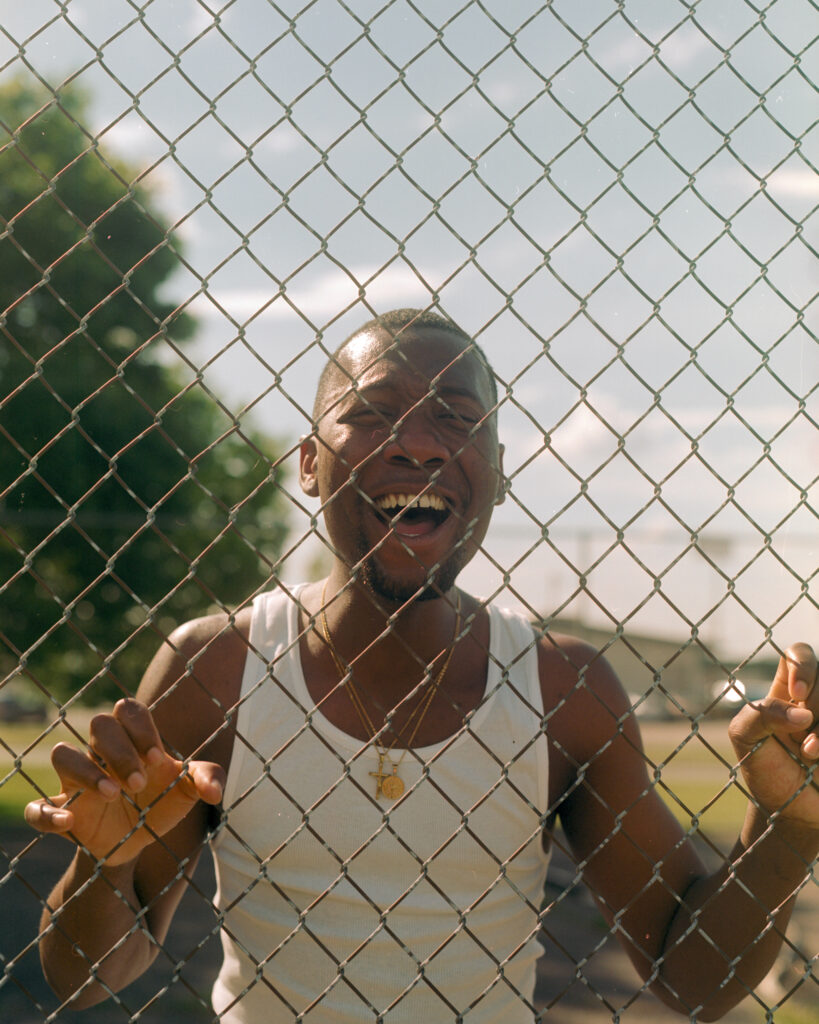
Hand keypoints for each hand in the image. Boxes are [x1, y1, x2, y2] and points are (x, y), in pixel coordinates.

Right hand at [24, 699, 224, 865]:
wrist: (138, 842)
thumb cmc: (160, 804)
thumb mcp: (187, 792)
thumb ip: (207, 780)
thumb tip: (214, 791)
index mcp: (133, 741)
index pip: (128, 710)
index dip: (141, 728)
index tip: (157, 760)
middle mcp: (101, 753)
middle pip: (99, 724)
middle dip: (119, 750)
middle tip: (138, 783)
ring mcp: (76, 781)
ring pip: (63, 753)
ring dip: (87, 771)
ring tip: (112, 794)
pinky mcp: (61, 811)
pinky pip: (37, 806)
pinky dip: (47, 812)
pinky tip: (70, 820)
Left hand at [729, 643, 818, 829]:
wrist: (792, 814)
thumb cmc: (764, 770)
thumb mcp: (744, 738)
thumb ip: (761, 714)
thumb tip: (803, 714)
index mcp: (787, 691)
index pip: (799, 654)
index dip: (803, 666)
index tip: (796, 694)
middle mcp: (817, 700)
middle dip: (816, 707)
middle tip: (803, 743)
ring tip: (811, 754)